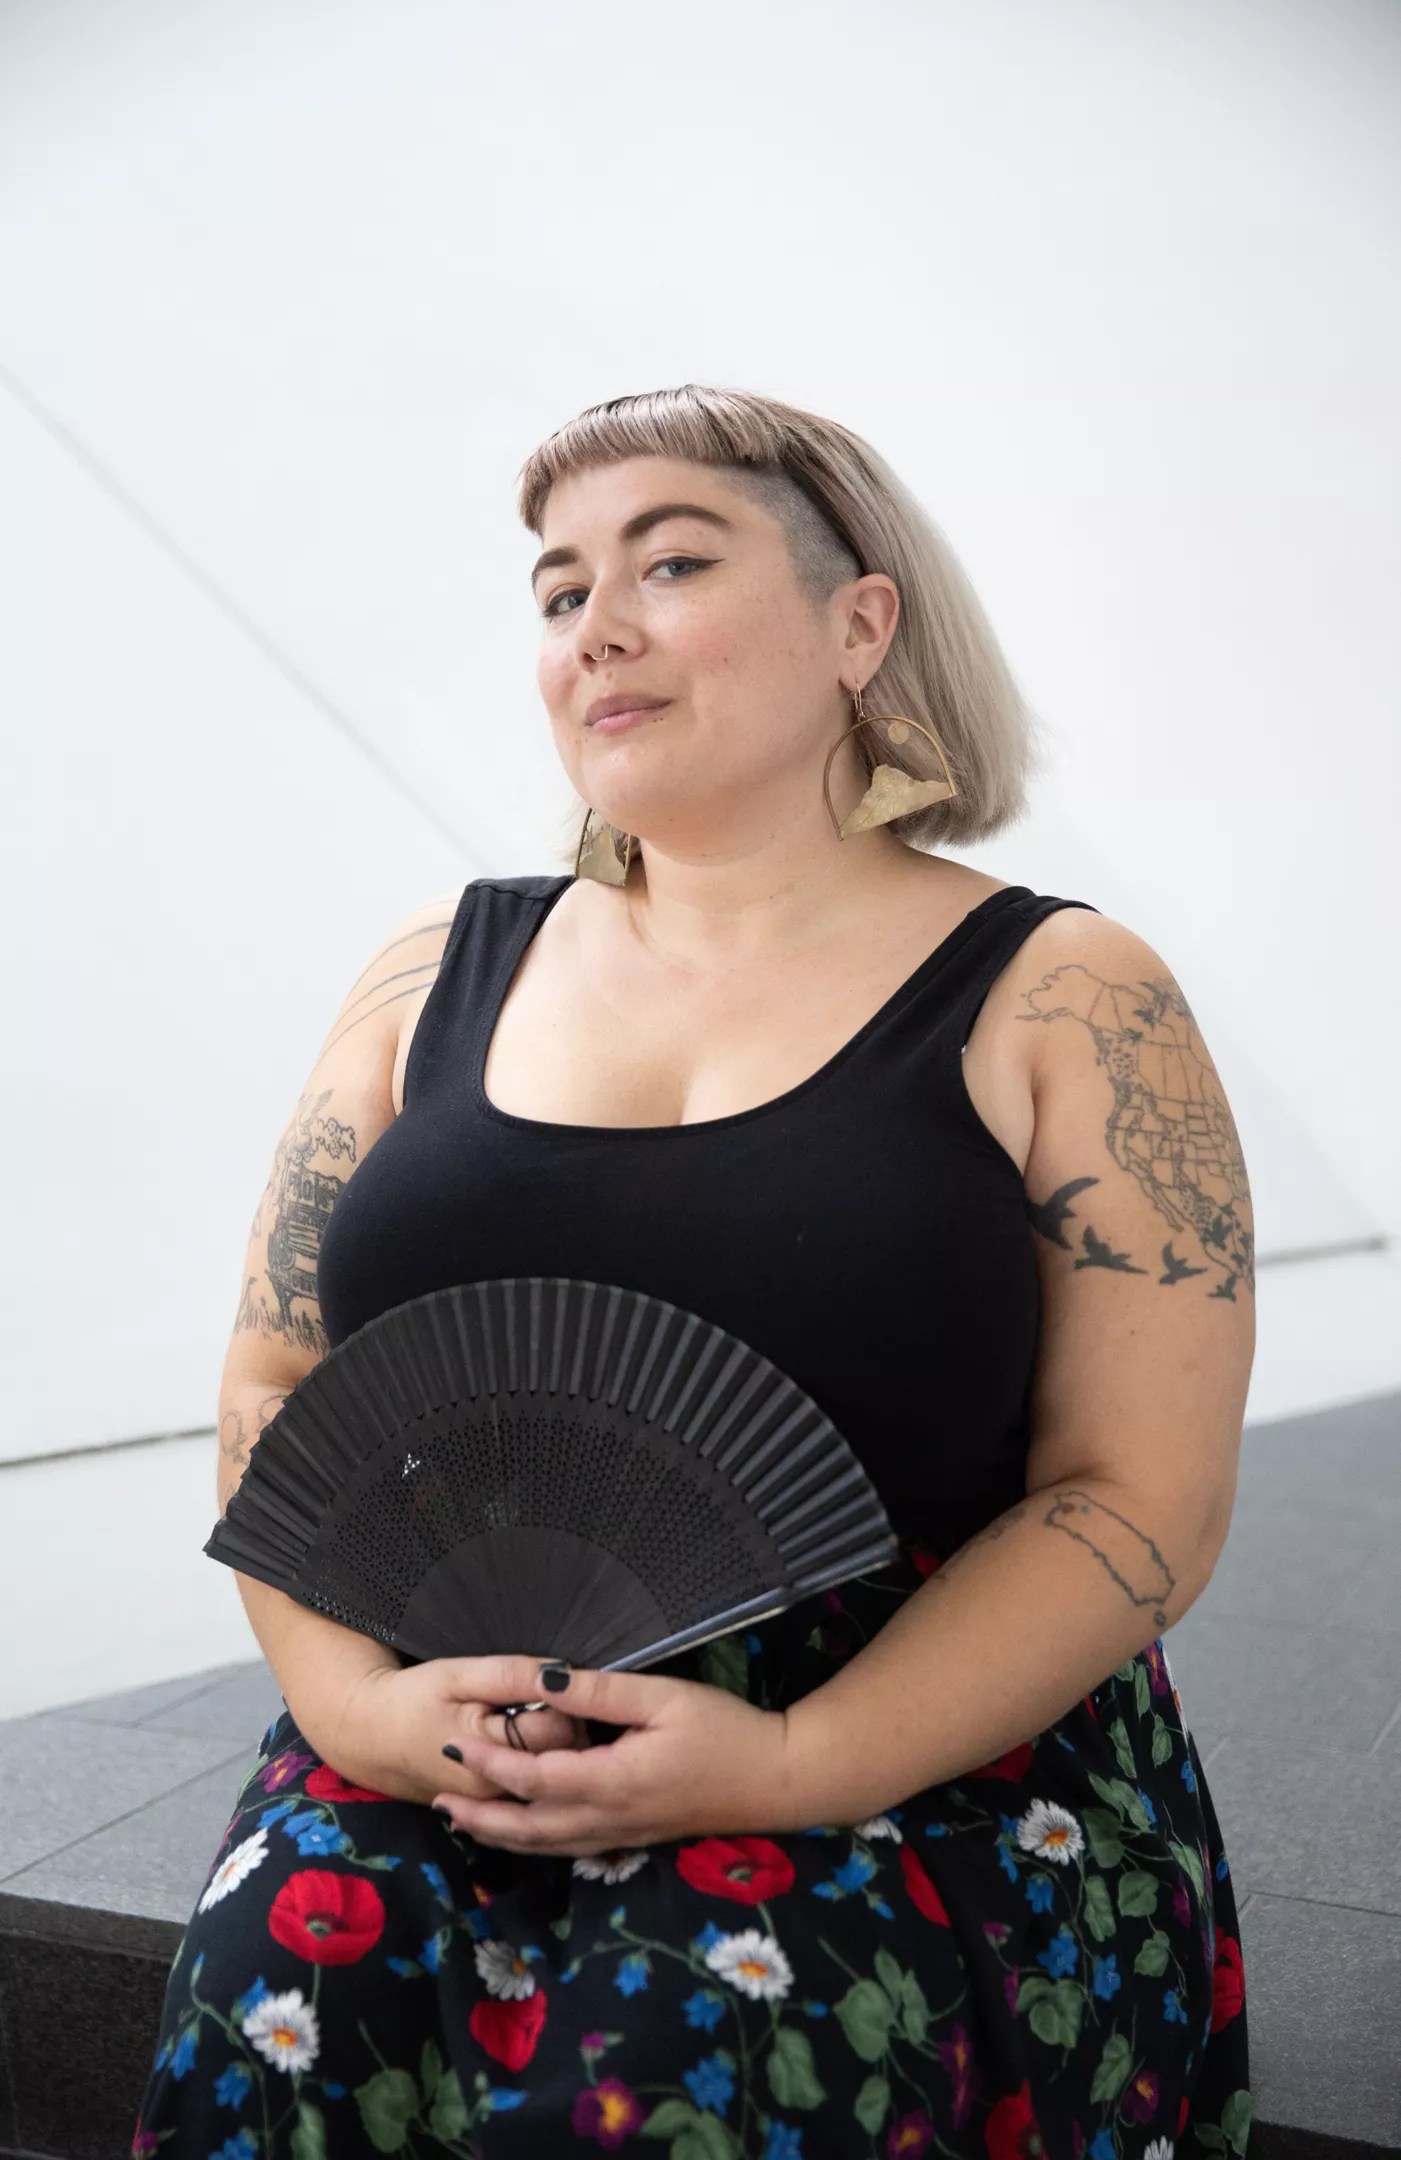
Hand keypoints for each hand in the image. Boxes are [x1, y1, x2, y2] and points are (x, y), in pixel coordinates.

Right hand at [329, 1657, 591, 1807]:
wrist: (371, 1738)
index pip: (561, 1729)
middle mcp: (499, 1792)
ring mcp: (497, 1807)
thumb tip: (561, 1672)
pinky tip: (535, 1749)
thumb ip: (511, 1675)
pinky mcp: (494, 1811)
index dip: (566, 1700)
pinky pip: (538, 1792)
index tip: (550, 1683)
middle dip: (570, 1725)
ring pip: (556, 1778)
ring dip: (560, 1749)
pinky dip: (545, 1769)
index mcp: (491, 1755)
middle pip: (566, 1759)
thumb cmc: (413, 1699)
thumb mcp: (458, 1674)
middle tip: (546, 1699)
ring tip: (536, 1719)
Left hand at [430, 1655, 792, 1856]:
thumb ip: (599, 1691)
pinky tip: (523, 1831)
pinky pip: (569, 1848)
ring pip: (546, 1845)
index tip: (451, 1741)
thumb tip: (543, 1681)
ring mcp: (622, 1835)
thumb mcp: (662, 1698)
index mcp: (610, 1781)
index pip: (531, 1778)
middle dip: (478, 1814)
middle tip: (436, 1798)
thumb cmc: (724, 1732)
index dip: (487, 1763)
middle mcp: (608, 1818)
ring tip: (463, 1821)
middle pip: (527, 1826)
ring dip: (499, 1834)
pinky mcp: (635, 1838)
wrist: (776, 1781)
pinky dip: (533, 1843)